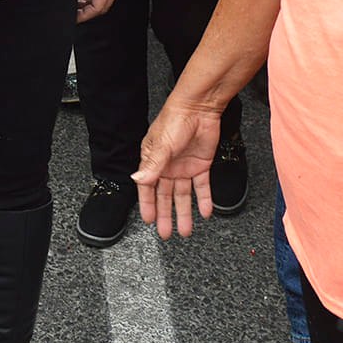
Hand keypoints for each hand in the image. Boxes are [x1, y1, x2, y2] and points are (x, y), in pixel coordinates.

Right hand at [135, 98, 222, 237]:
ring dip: (185, 212)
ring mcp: (184, 167)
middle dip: (166, 215)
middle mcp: (167, 166)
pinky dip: (204, 200)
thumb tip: (137, 179)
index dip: (148, 205)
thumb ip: (152, 166)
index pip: (148, 188)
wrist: (199, 108)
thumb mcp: (161, 145)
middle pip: (165, 196)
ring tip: (186, 229)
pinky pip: (202, 187)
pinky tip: (205, 212)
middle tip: (166, 233)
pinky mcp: (201, 166)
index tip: (149, 220)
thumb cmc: (174, 120)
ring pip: (183, 195)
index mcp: (153, 161)